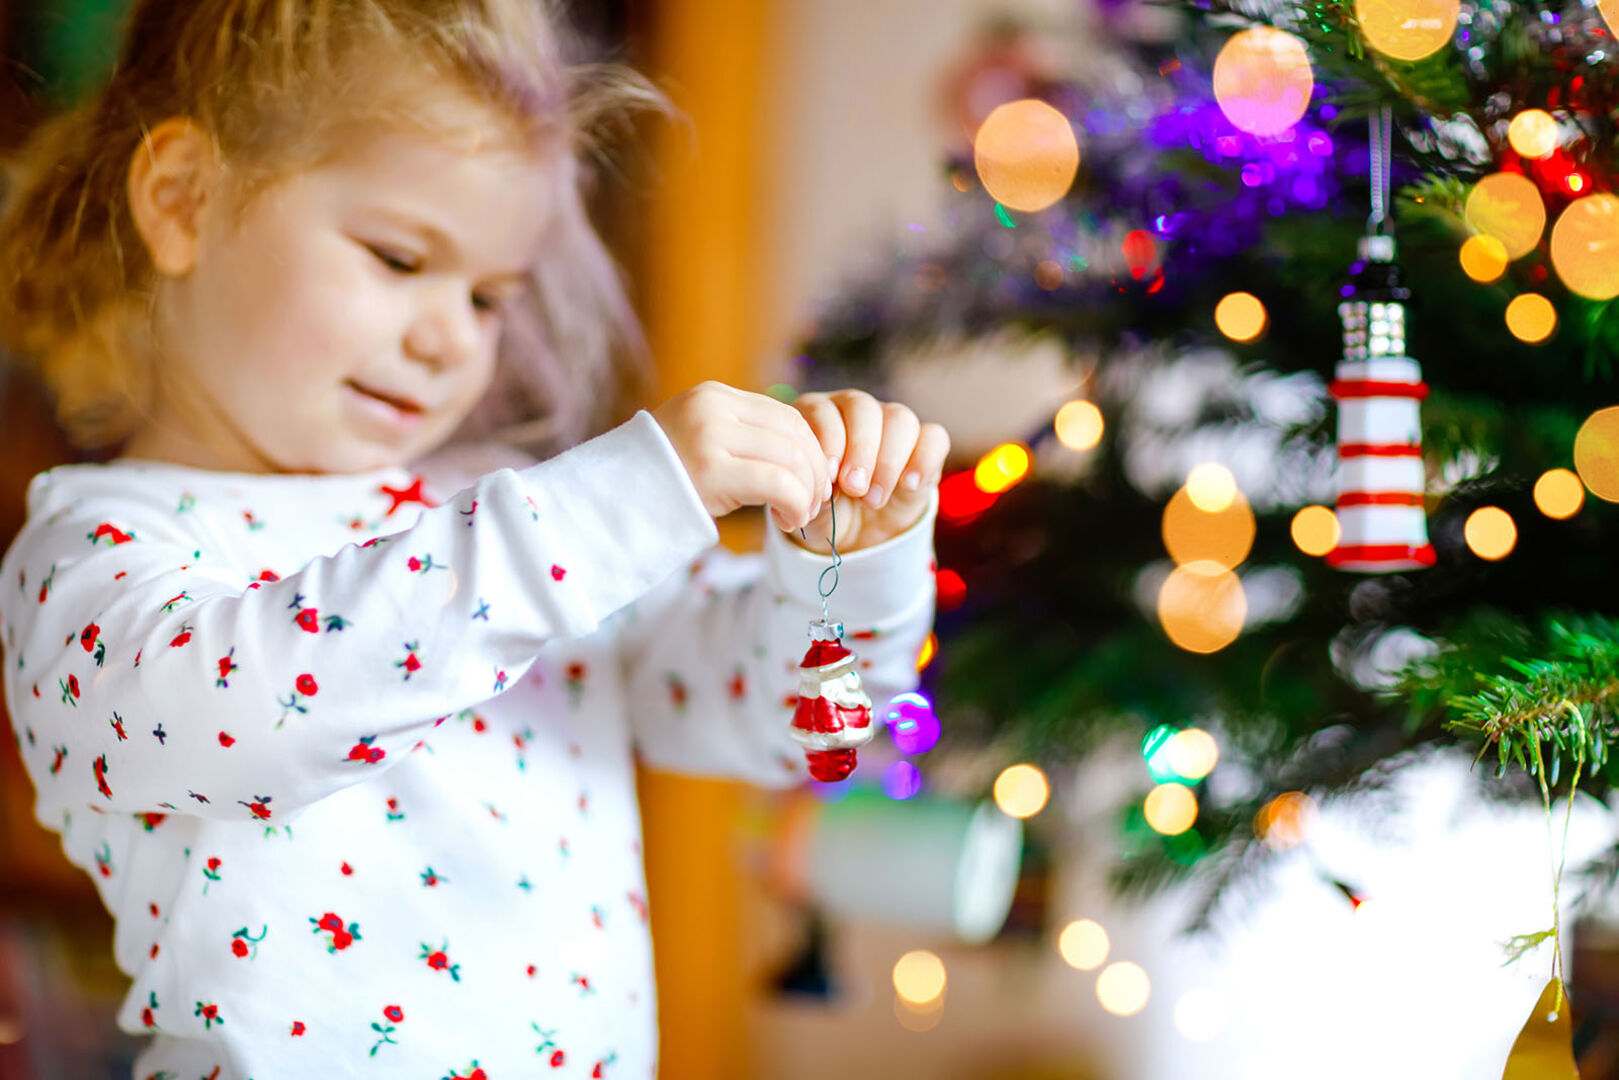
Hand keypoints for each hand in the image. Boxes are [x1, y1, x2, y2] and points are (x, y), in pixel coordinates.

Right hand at [652, 382, 831, 531]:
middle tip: (816, 503)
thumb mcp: (702, 445)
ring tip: (801, 515)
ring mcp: (710, 435)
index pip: (785, 414)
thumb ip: (741, 438)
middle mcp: (713, 408)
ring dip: (807, 492)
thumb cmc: (661, 483)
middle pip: (794, 433)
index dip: (812, 449)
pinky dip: (795, 504)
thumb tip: (800, 454)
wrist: (610, 502)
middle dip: (815, 472)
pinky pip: (777, 482)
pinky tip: (788, 520)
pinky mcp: (710, 469)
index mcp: (713, 397)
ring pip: (791, 458)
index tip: (816, 480)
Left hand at [786, 389, 948, 553]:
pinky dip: (924, 459)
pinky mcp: (924, 444)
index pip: (821, 409)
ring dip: (888, 460)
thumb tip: (820, 486)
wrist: (858, 536)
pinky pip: (933, 437)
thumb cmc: (826, 513)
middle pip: (862, 407)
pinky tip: (910, 486)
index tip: (830, 476)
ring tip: (874, 500)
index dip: (828, 439)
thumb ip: (810, 492)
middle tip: (854, 488)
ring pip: (899, 417)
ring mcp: (891, 424)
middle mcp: (853, 411)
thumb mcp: (811, 508)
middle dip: (860, 449)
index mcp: (816, 417)